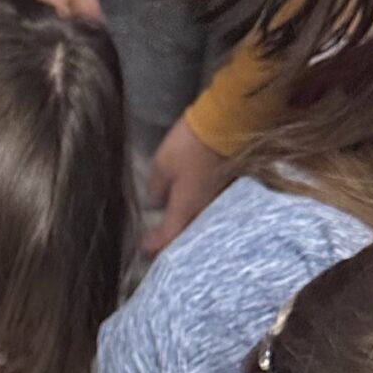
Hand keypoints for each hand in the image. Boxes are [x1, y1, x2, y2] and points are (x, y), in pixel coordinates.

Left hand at [142, 117, 228, 255]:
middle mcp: (204, 210)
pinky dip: (197, 210)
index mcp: (185, 209)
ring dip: (186, 226)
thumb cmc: (190, 146)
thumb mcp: (163, 165)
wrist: (227, 125)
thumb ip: (156, 187)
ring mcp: (218, 199)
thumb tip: (153, 202)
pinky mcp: (226, 186)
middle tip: (159, 242)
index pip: (168, 235)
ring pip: (200, 221)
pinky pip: (209, 207)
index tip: (144, 247)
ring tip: (175, 227)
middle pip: (187, 233)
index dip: (155, 244)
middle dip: (172, 240)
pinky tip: (192, 206)